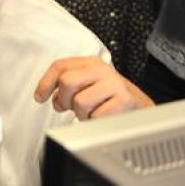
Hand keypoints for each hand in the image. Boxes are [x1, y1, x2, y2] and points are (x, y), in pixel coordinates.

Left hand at [34, 56, 153, 119]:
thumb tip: (53, 97)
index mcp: (91, 63)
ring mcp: (115, 84)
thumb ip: (71, 86)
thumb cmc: (113, 99)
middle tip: (69, 108)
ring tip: (92, 114)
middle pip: (67, 81)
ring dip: (82, 115)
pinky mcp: (125, 100)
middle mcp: (102, 70)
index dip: (46, 82)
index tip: (40, 97)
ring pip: (80, 102)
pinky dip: (95, 123)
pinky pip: (96, 116)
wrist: (144, 110)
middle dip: (64, 100)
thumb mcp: (91, 85)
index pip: (60, 66)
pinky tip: (103, 118)